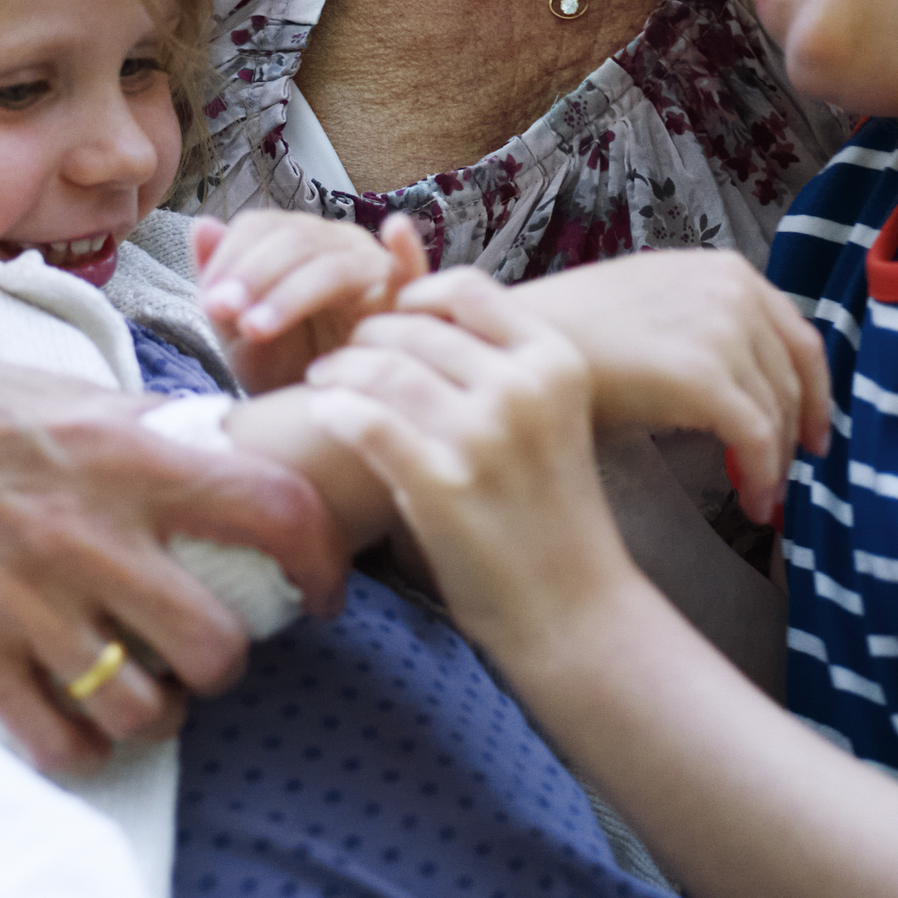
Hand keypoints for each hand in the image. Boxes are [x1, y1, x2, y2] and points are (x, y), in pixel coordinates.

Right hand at [0, 314, 352, 775]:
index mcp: (127, 455)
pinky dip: (84, 747)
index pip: (274, 510)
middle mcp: (86, 533)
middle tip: (205, 649)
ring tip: (141, 686)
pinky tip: (76, 718)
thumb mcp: (74, 398)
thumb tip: (250, 466)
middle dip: (226, 662)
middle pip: (218, 646)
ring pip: (148, 709)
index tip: (323, 591)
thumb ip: (162, 441)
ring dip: (158, 711)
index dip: (322, 564)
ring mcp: (22, 601)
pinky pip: (61, 744)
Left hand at [191, 209, 428, 389]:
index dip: (230, 258)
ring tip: (256, 328)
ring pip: (332, 264)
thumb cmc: (284, 374)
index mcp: (295, 242)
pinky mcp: (406, 300)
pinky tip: (396, 230)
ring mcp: (375, 268)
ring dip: (290, 293)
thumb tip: (202, 224)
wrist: (323, 425)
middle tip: (225, 314)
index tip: (209, 303)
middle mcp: (338, 244)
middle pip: (294, 240)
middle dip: (253, 276)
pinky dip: (408, 248)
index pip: (260, 227)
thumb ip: (219, 286)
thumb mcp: (239, 337)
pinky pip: (412, 271)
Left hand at [299, 273, 625, 664]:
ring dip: (340, 369)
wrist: (575, 608)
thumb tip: (420, 317)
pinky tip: (324, 415)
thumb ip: (498, 369)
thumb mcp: (549, 419)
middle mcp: (523, 388)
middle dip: (367, 336)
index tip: (394, 315)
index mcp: (556, 362)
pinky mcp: (441, 485)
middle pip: (416, 330)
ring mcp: (482, 436)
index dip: (418, 295)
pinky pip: (366, 423)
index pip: (469, 289)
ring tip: (322, 381)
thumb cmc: (550, 514)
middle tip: (340, 355)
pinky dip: (335, 411)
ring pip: (383, 369)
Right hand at [503, 251, 824, 523]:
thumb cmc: (569, 337)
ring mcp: (720, 329)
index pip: (797, 338)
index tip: (812, 433)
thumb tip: (742, 382)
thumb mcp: (651, 310)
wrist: (510, 346)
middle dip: (797, 435)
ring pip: (779, 413)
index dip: (813, 393)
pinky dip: (762, 476)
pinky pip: (756, 438)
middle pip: (794, 378)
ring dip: (776, 464)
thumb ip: (704, 331)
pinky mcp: (704, 375)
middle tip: (789, 479)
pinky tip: (752, 504)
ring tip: (762, 500)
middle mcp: (732, 290)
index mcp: (723, 271)